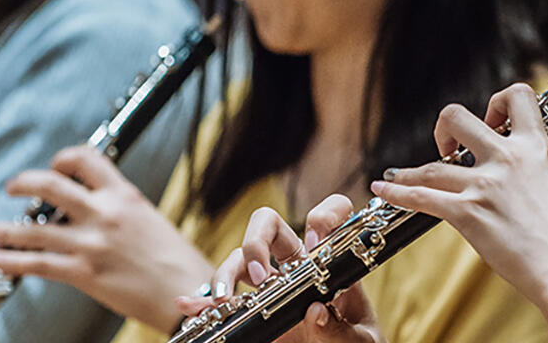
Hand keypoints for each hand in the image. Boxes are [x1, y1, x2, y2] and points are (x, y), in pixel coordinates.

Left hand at [0, 146, 212, 328]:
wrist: (186, 290)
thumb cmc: (175, 259)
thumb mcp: (150, 217)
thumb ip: (120, 207)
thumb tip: (94, 203)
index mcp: (124, 195)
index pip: (86, 159)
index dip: (63, 157)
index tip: (54, 164)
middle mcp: (105, 214)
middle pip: (50, 185)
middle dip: (23, 183)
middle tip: (12, 187)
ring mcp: (92, 244)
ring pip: (34, 229)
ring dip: (3, 228)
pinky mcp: (84, 273)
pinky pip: (37, 264)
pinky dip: (11, 260)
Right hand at [188, 195, 381, 342]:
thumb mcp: (358, 339)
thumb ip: (341, 329)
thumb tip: (315, 311)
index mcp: (328, 261)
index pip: (327, 217)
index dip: (323, 217)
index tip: (316, 244)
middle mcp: (296, 264)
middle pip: (267, 224)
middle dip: (257, 240)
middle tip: (261, 276)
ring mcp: (269, 283)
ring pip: (239, 258)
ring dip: (226, 273)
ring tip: (225, 300)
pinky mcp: (251, 309)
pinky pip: (221, 297)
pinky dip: (203, 301)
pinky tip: (188, 306)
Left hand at [368, 84, 547, 342]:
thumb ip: (537, 170)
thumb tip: (522, 174)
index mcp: (537, 146)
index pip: (517, 95)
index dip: (497, 103)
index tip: (491, 122)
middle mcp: (508, 157)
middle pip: (457, 116)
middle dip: (445, 130)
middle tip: (449, 150)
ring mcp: (485, 184)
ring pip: (431, 164)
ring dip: (408, 172)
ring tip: (397, 176)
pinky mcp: (467, 213)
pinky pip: (420, 196)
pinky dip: (396, 192)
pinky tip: (383, 190)